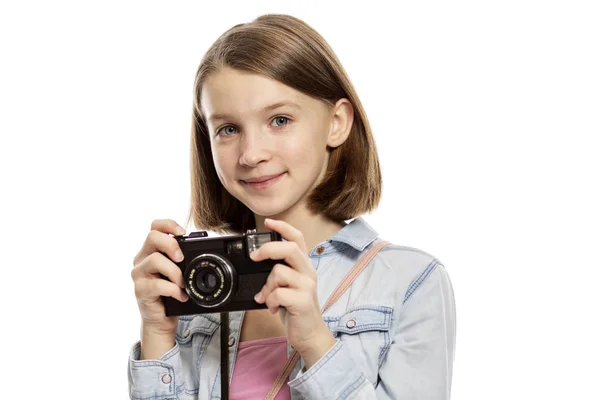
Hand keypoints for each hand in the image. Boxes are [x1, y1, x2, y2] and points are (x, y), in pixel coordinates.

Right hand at [131, 219, 188, 338]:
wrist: (162, 320)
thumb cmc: (171, 293)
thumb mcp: (179, 271)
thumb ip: (183, 258)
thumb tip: (202, 246)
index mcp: (151, 250)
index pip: (154, 226)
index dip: (169, 224)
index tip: (183, 233)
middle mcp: (142, 259)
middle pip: (152, 237)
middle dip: (172, 245)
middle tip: (181, 258)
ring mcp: (139, 274)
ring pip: (155, 260)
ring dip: (175, 271)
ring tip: (182, 283)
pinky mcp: (141, 290)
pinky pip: (158, 284)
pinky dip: (174, 290)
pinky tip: (180, 295)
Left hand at [251, 218, 335, 367]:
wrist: (310, 334)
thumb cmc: (296, 309)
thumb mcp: (290, 286)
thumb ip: (280, 271)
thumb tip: (259, 259)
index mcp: (303, 266)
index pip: (297, 238)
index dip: (283, 227)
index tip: (268, 223)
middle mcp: (308, 272)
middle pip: (289, 248)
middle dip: (267, 250)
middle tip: (254, 257)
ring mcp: (307, 286)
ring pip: (279, 272)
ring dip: (266, 286)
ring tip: (267, 297)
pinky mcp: (302, 301)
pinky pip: (278, 293)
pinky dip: (269, 301)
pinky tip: (272, 308)